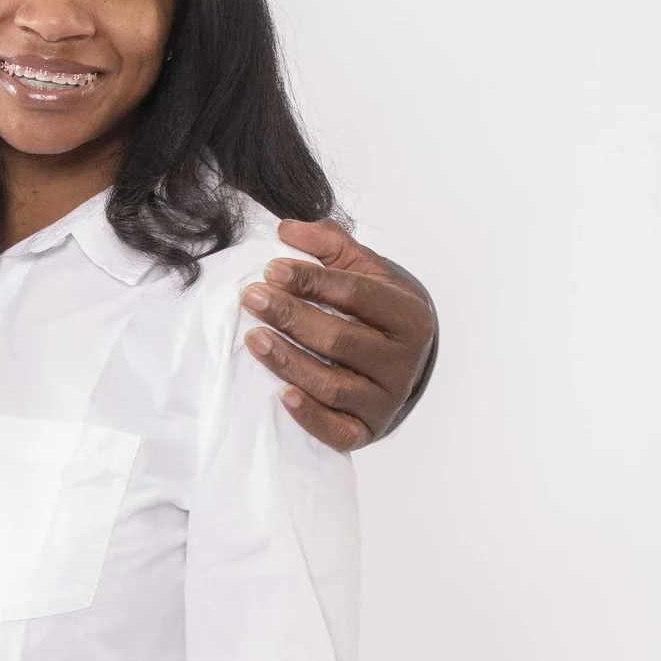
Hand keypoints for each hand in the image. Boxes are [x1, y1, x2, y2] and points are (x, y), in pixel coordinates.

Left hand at [239, 219, 437, 449]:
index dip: (311, 280)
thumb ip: (331, 246)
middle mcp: (404, 361)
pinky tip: (281, 394)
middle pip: (340, 339)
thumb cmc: (376, 311)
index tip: (270, 269)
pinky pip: (337, 430)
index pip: (356, 295)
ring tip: (253, 338)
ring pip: (332, 385)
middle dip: (291, 317)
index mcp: (408, 316)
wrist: (401, 360)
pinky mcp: (368, 431)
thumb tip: (287, 230)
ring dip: (288, 361)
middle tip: (252, 298)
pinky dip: (309, 415)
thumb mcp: (365, 272)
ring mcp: (386, 399)